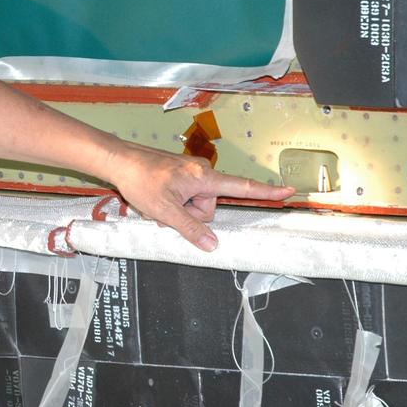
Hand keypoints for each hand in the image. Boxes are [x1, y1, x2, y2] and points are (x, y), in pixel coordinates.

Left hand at [105, 142, 294, 251]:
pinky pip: (184, 198)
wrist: (118, 161)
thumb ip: (191, 229)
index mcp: (204, 178)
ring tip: (157, 201)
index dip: (266, 192)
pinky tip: (155, 199)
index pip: (241, 187)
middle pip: (208, 208)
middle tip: (166, 208)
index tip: (288, 191)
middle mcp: (201, 173)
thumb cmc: (141, 181)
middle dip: (189, 215)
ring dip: (177, 210)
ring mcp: (189, 174)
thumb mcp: (166, 211)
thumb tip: (213, 245)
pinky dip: (172, 204)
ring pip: (194, 206)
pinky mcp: (179, 176)